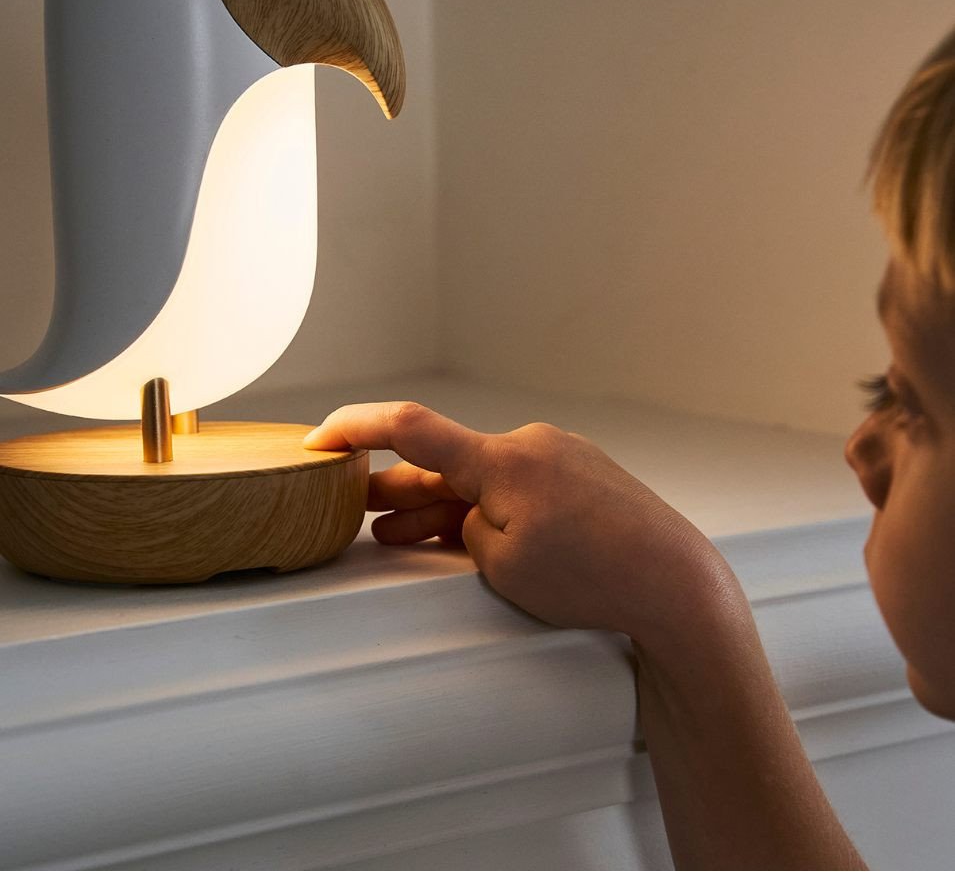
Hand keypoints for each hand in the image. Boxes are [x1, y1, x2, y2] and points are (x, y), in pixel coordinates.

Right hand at [305, 401, 735, 642]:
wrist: (676, 584)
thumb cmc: (596, 574)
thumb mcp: (505, 564)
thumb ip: (470, 529)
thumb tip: (472, 517)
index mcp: (503, 459)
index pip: (411, 429)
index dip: (356, 429)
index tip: (318, 438)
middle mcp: (530, 446)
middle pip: (445, 463)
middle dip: (395, 488)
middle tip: (348, 504)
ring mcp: (559, 460)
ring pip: (480, 480)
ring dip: (437, 506)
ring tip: (391, 531)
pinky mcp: (579, 480)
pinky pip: (515, 490)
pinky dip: (481, 511)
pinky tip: (458, 534)